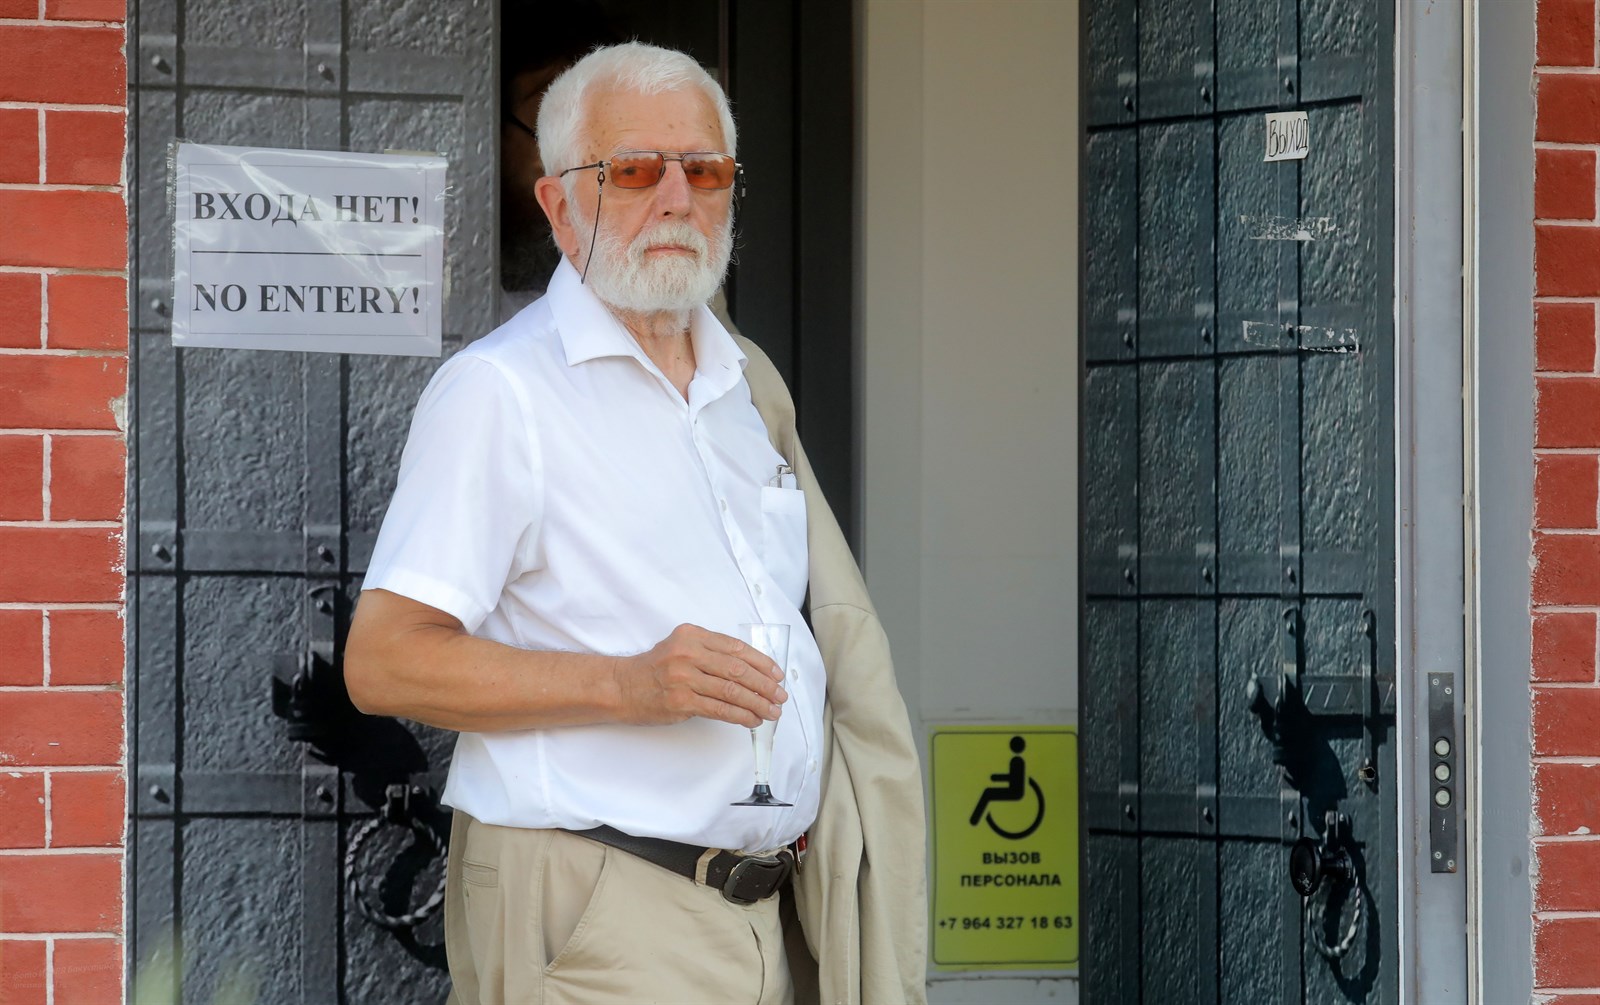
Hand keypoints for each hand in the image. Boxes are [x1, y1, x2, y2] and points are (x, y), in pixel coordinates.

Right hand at [613, 624, 787, 727]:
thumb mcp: (681, 647)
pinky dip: (741, 716)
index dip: (761, 662)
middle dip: (765, 685)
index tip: (776, 674)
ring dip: (757, 704)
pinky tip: (752, 720)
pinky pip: (720, 709)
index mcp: (692, 635)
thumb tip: (752, 670)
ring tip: (772, 712)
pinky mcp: (681, 702)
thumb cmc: (654, 669)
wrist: (621, 687)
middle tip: (780, 696)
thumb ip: (710, 652)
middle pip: (738, 670)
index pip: (736, 648)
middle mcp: (689, 653)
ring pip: (732, 691)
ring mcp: (684, 678)